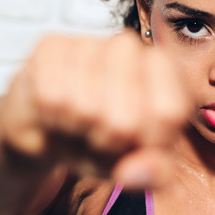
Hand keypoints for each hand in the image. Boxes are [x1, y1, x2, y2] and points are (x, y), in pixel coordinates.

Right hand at [0, 31, 190, 187]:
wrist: (45, 126)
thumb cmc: (98, 140)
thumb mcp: (134, 164)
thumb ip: (152, 173)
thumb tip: (140, 172)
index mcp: (165, 71)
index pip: (169, 113)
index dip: (148, 141)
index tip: (136, 142)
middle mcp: (130, 47)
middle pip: (124, 118)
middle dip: (107, 141)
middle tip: (97, 134)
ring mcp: (90, 42)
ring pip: (85, 107)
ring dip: (76, 129)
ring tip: (76, 122)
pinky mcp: (51, 44)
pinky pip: (51, 97)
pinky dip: (49, 117)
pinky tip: (53, 110)